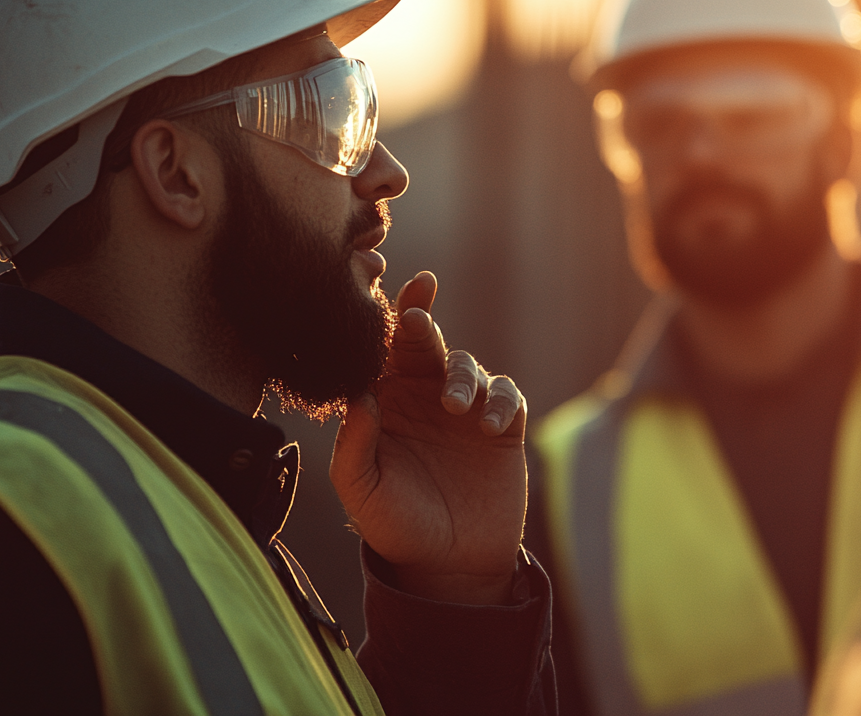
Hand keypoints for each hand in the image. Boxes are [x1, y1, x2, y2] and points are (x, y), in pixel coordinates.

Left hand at [329, 271, 527, 604]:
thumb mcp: (364, 493)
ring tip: (456, 407)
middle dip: (422, 325)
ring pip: (468, 366)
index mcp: (386, 403)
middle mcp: (425, 396)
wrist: (450, 566)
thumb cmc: (397, 526)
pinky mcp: (503, 427)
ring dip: (463, 377)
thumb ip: (353, 448)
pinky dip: (501, 402)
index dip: (387, 319)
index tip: (391, 295)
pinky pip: (507, 396)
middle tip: (418, 321)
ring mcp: (466, 409)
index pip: (383, 352)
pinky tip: (489, 427)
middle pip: (425, 344)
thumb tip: (358, 397)